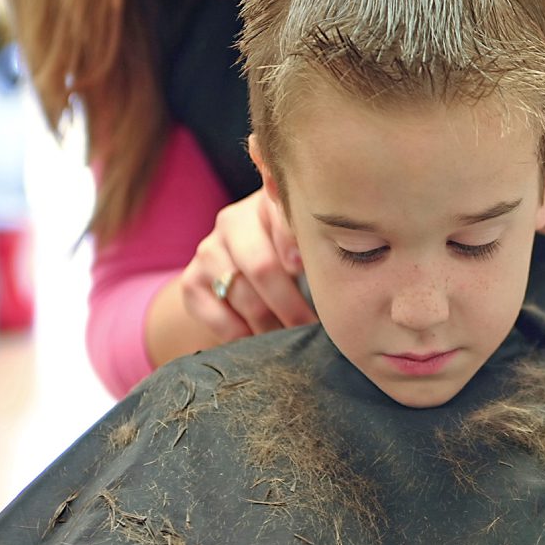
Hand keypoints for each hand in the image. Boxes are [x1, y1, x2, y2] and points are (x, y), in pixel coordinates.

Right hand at [179, 187, 316, 342]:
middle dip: (291, 305)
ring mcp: (209, 250)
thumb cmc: (294, 258)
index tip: (304, 270)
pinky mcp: (191, 281)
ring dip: (272, 326)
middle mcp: (234, 220)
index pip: (280, 217)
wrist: (241, 275)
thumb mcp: (309, 244)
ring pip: (243, 296)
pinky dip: (242, 336)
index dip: (293, 244)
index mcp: (269, 202)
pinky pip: (218, 318)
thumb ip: (323, 246)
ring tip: (293, 340)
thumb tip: (353, 265)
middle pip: (261, 267)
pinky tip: (261, 342)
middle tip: (312, 328)